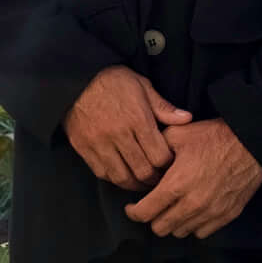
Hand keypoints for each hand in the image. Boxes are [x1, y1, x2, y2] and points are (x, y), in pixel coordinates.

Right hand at [63, 66, 184, 189]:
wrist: (75, 78)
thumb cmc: (112, 80)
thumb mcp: (142, 85)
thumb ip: (163, 106)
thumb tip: (187, 119)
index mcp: (137, 119)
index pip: (160, 156)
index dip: (168, 164)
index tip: (170, 164)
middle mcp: (119, 134)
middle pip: (143, 171)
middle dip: (155, 179)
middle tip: (159, 179)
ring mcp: (99, 143)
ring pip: (123, 177)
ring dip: (135, 184)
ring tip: (142, 181)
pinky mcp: (84, 148)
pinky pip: (103, 173)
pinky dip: (115, 178)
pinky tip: (123, 174)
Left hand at [125, 117, 261, 237]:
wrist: (251, 141)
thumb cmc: (214, 136)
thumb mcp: (178, 134)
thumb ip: (155, 149)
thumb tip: (143, 161)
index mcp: (176, 185)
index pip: (145, 213)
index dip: (133, 212)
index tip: (132, 207)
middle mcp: (192, 204)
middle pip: (160, 228)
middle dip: (152, 218)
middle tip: (153, 206)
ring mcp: (211, 212)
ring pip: (181, 232)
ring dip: (173, 222)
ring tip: (173, 207)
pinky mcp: (227, 215)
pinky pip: (202, 232)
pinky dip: (193, 225)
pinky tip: (192, 211)